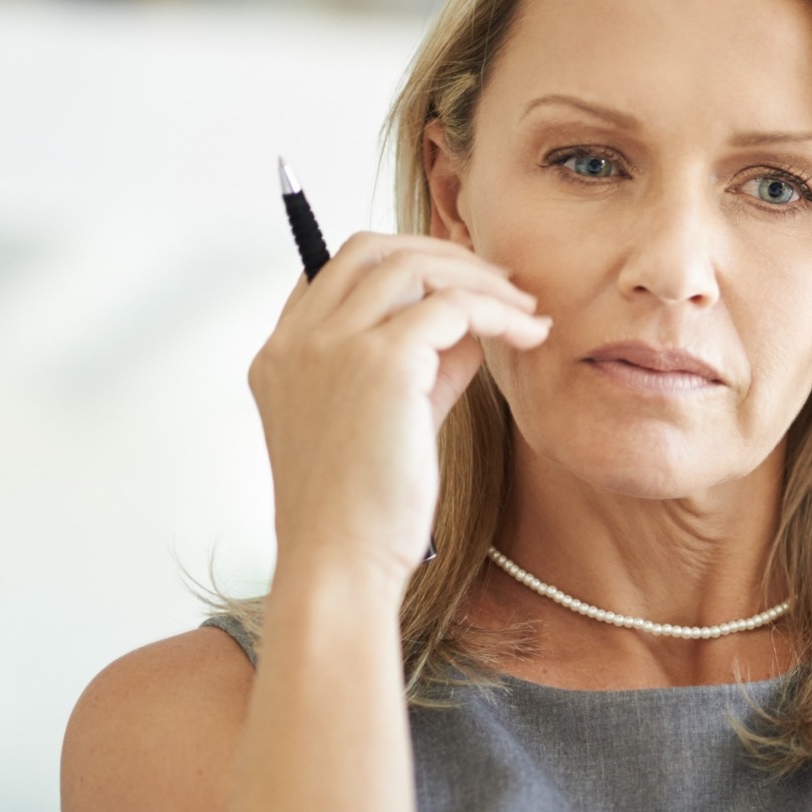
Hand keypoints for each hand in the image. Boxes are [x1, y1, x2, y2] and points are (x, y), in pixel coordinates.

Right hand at [249, 232, 548, 586]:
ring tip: (525, 312)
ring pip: (414, 266)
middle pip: (372, 249)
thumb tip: (474, 324)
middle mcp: (297, 340)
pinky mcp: (381, 362)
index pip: (334, 270)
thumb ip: (423, 367)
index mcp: (281, 354)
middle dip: (443, 255)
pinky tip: (529, 335)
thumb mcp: (391, 421)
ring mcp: (332, 345)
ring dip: (479, 280)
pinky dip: (499, 312)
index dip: (400, 262)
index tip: (457, 282)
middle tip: (501, 283)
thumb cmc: (365, 510)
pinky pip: (453, 305)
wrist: (342, 562)